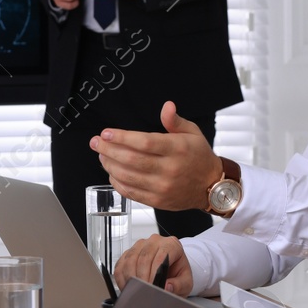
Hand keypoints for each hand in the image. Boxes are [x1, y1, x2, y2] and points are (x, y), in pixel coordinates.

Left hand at [91, 102, 223, 211]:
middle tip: (96, 142)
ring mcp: (162, 187)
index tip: (106, 132)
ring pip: (128, 177)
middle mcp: (169, 169)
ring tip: (102, 155)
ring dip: (110, 165)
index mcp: (177, 149)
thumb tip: (167, 106)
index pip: (144, 143)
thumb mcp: (193, 133)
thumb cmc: (199, 157)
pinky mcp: (157, 201)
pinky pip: (131, 192)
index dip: (122, 137)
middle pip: (131, 160)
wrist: (210, 187)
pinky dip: (117, 182)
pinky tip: (112, 172)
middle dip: (109, 150)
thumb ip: (175, 121)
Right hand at [113, 235, 190, 294]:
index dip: (155, 274)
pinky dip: (121, 278)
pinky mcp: (128, 253)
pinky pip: (120, 265)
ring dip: (131, 278)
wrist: (171, 271)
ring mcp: (140, 245)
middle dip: (142, 278)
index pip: (160, 257)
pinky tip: (127, 287)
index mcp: (171, 245)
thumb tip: (167, 286)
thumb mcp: (185, 283)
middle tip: (143, 292)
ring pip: (130, 260)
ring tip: (136, 291)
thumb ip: (179, 285)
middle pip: (143, 258)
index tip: (153, 288)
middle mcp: (155, 241)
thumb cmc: (177, 274)